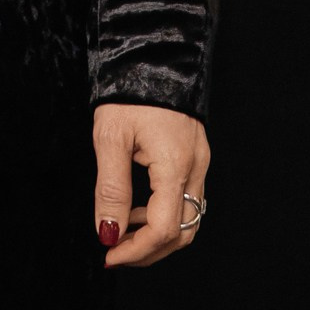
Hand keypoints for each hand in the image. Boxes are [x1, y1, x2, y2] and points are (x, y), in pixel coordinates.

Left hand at [93, 103, 209, 269]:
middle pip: (183, 232)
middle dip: (149, 250)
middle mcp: (196, 167)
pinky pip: (187, 198)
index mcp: (176, 165)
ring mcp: (200, 161)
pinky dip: (164, 213)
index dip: (137, 250)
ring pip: (189, 218)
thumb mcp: (110, 139)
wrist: (153, 54)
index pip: (164, 229)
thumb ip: (110, 190)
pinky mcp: (196, 155)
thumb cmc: (128, 91)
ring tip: (122, 231)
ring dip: (157, 234)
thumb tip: (108, 233)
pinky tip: (137, 208)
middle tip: (115, 252)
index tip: (109, 255)